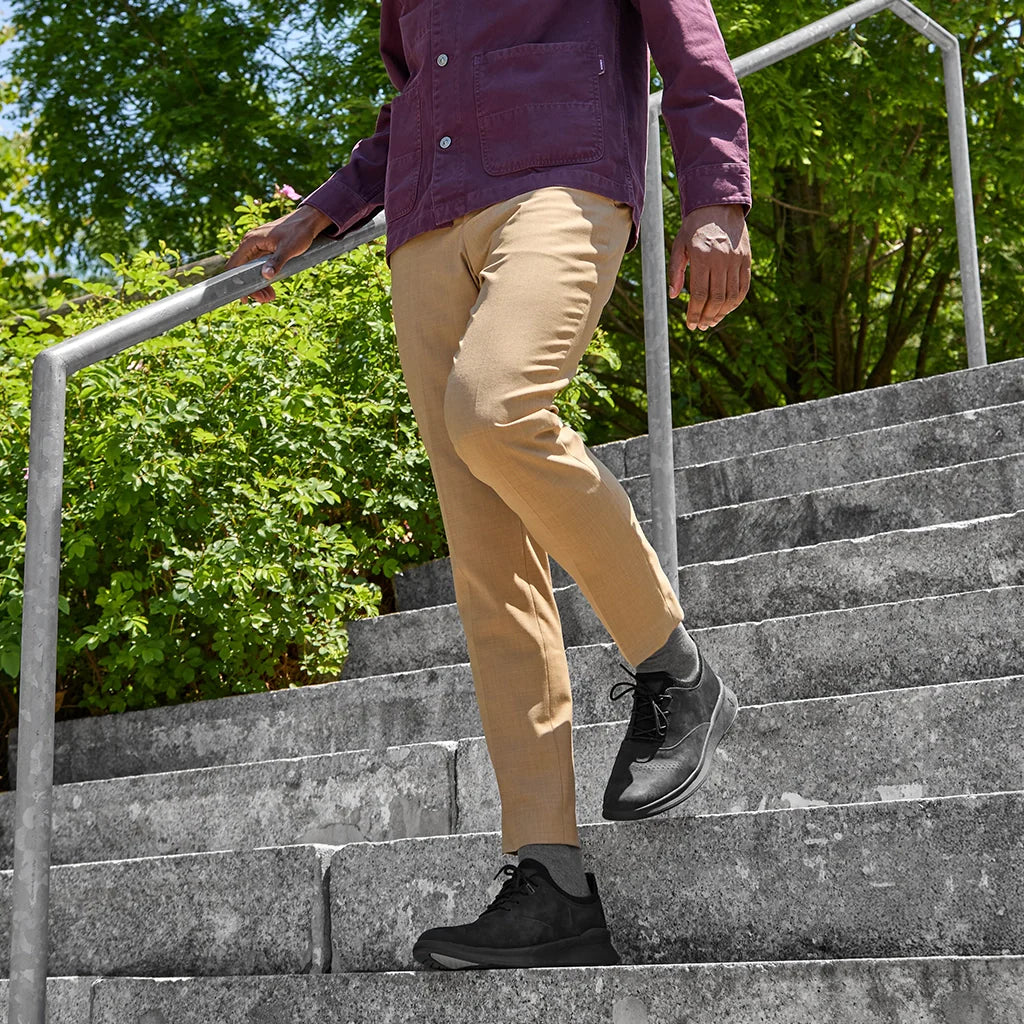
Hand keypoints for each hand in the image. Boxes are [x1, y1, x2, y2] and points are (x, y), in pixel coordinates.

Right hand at [224, 204, 332, 302]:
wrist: (308, 221)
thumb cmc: (298, 232)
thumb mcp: (288, 249)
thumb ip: (276, 262)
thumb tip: (265, 276)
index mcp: (250, 241)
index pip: (235, 265)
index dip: (236, 283)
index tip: (244, 298)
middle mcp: (250, 244)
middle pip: (242, 270)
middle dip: (251, 287)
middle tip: (264, 300)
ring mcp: (257, 247)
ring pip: (250, 270)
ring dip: (258, 285)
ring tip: (270, 297)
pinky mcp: (265, 250)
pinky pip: (258, 266)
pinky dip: (263, 278)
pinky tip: (271, 288)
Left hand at [669, 204, 750, 330]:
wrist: (718, 206)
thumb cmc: (694, 228)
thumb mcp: (679, 246)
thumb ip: (675, 271)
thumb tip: (674, 296)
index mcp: (702, 256)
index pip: (699, 294)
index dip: (695, 313)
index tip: (690, 325)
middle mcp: (721, 259)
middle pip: (716, 299)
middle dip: (707, 317)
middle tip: (700, 327)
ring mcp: (736, 259)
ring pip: (731, 296)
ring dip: (721, 313)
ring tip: (712, 321)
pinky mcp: (746, 259)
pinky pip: (743, 287)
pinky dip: (735, 302)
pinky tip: (726, 310)